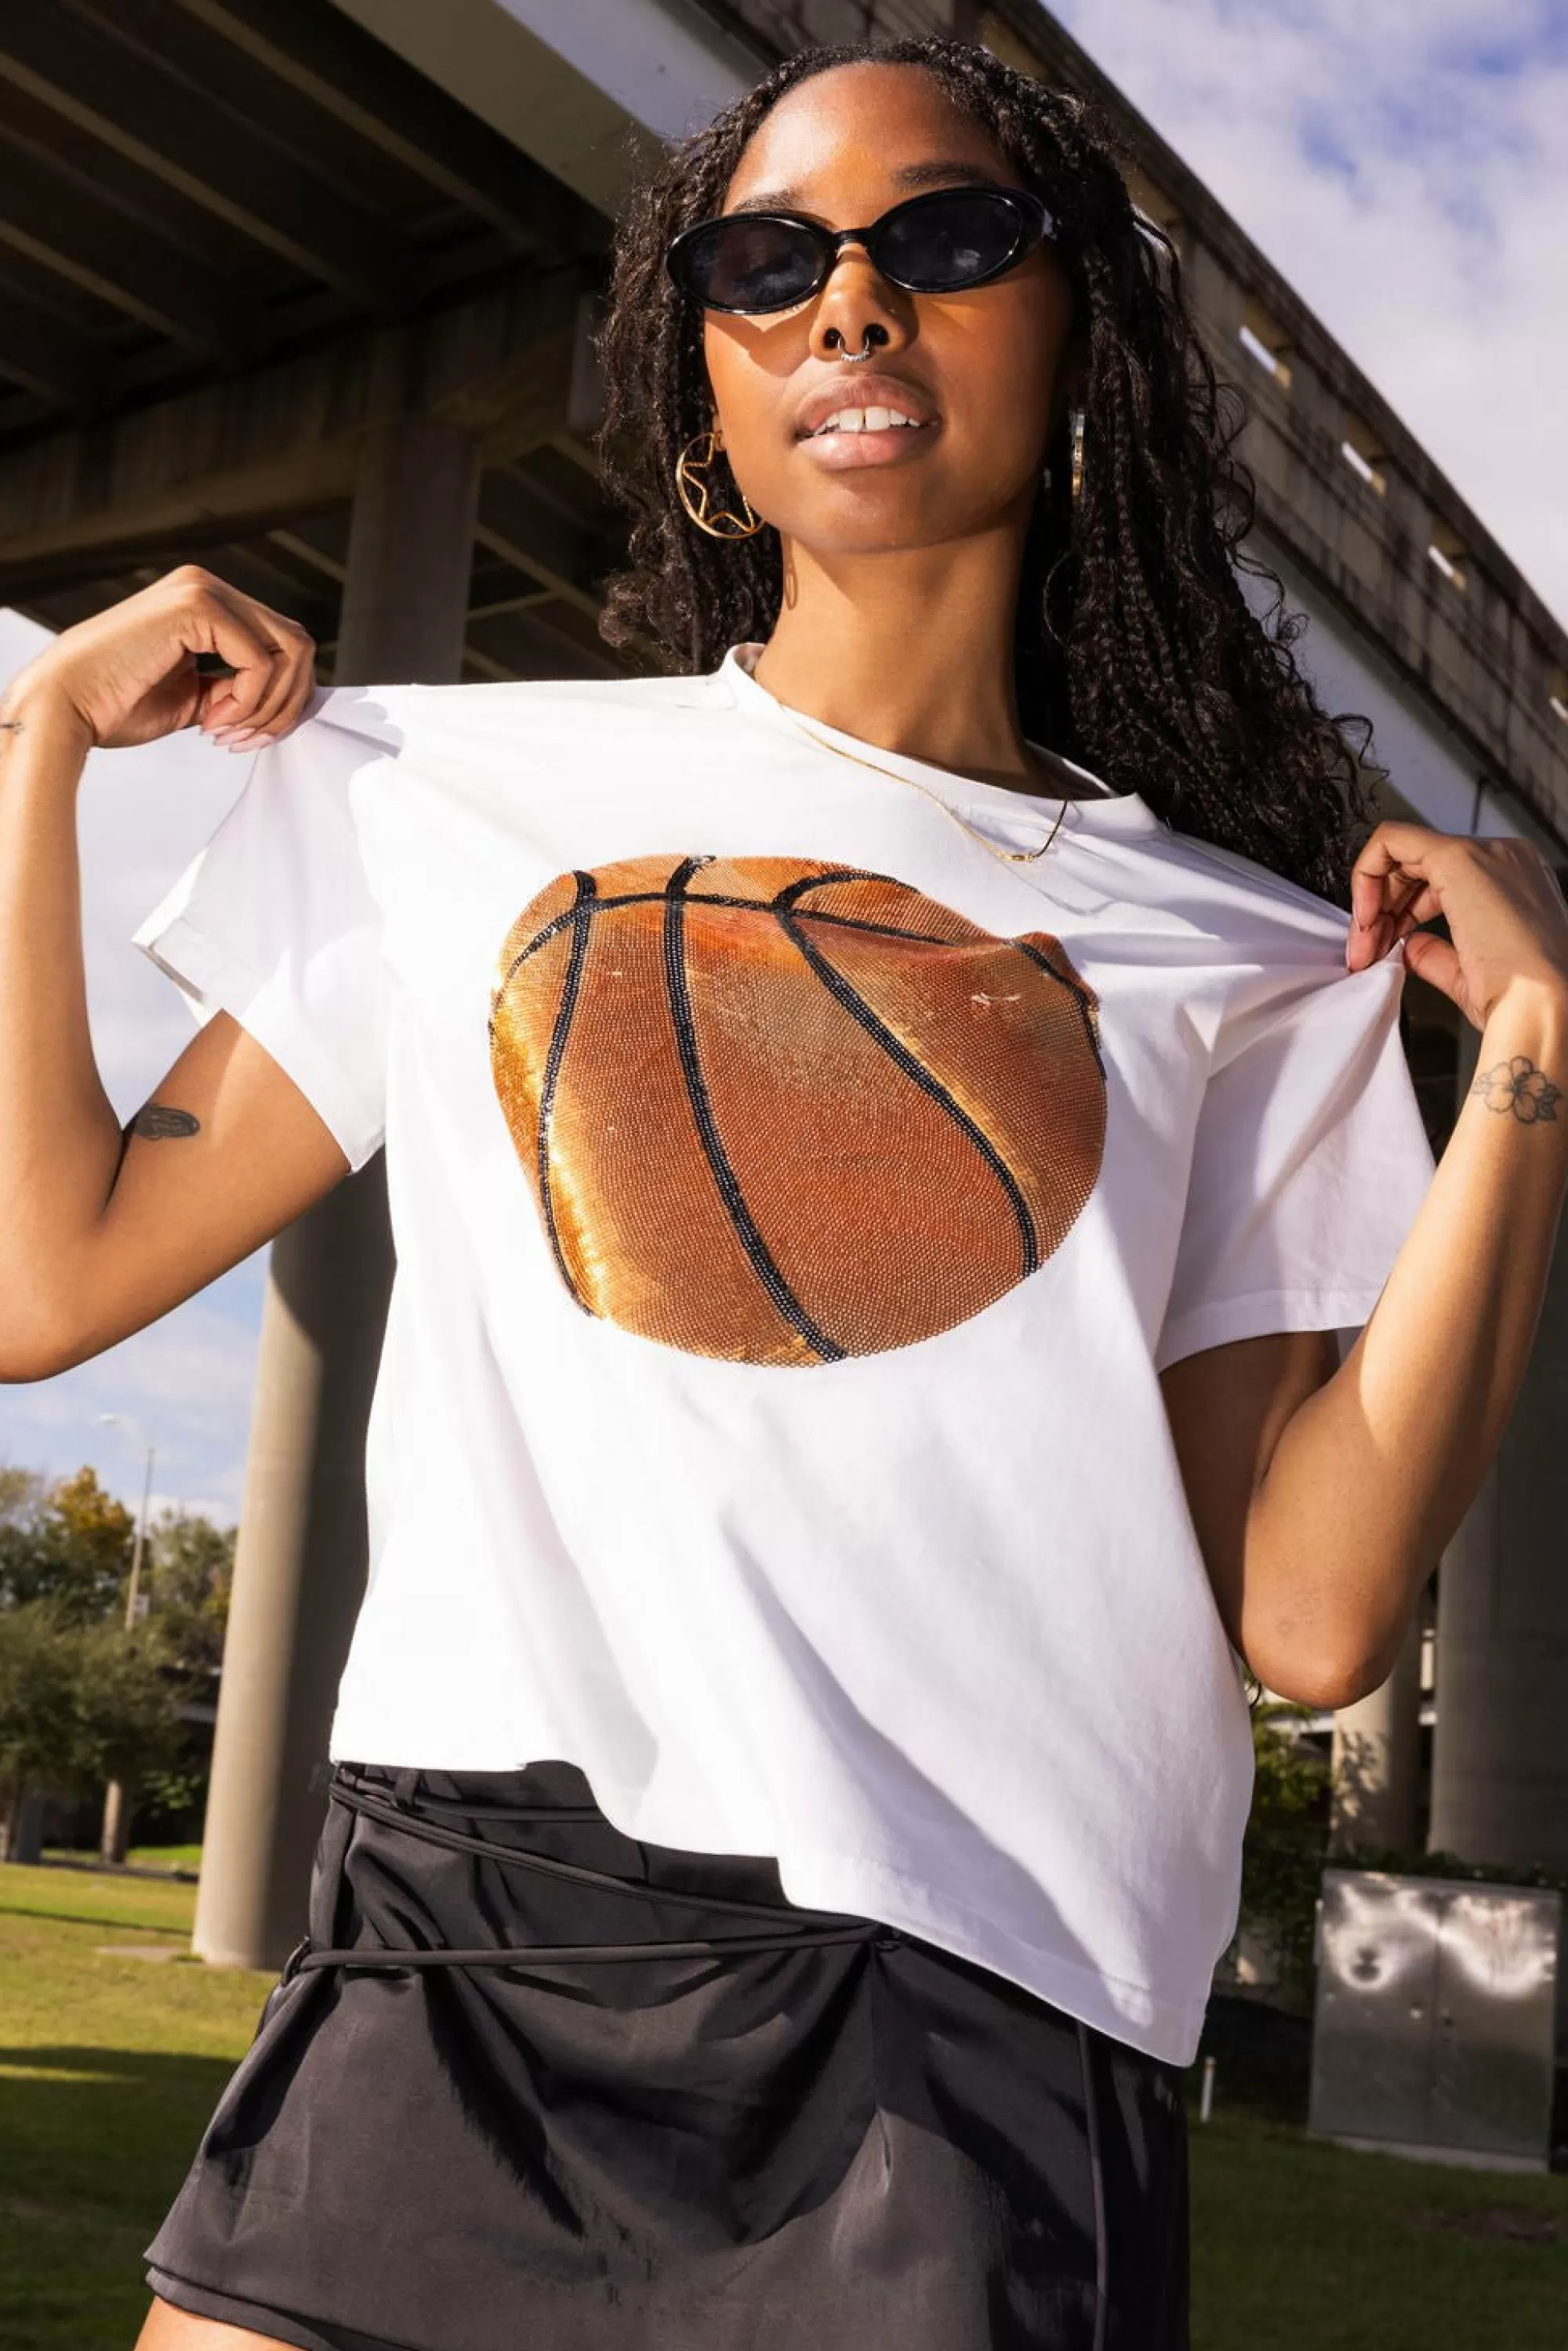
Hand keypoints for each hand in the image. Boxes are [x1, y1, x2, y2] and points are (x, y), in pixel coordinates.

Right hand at [0, 565, 316, 752]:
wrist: (65, 706)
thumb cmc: (116, 704)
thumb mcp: (194, 697)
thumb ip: (235, 688)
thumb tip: (284, 698)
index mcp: (207, 602)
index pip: (283, 643)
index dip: (283, 697)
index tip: (248, 736)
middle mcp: (207, 586)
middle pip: (298, 644)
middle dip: (286, 703)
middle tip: (247, 740)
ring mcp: (203, 589)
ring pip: (291, 650)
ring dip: (269, 706)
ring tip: (228, 733)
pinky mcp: (197, 606)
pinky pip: (260, 662)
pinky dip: (248, 702)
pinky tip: (211, 721)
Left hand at [1346, 820, 1567, 1028]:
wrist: (1539, 1008)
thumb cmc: (1518, 1000)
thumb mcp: (1468, 973)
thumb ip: (1434, 953)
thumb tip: (1408, 946)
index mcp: (1515, 881)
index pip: (1441, 881)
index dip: (1401, 912)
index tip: (1382, 948)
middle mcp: (1505, 858)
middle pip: (1418, 866)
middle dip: (1380, 908)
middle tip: (1365, 954)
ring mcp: (1485, 852)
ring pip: (1402, 852)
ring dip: (1371, 900)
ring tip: (1364, 949)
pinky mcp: (1458, 857)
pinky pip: (1391, 840)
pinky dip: (1365, 876)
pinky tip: (1365, 920)